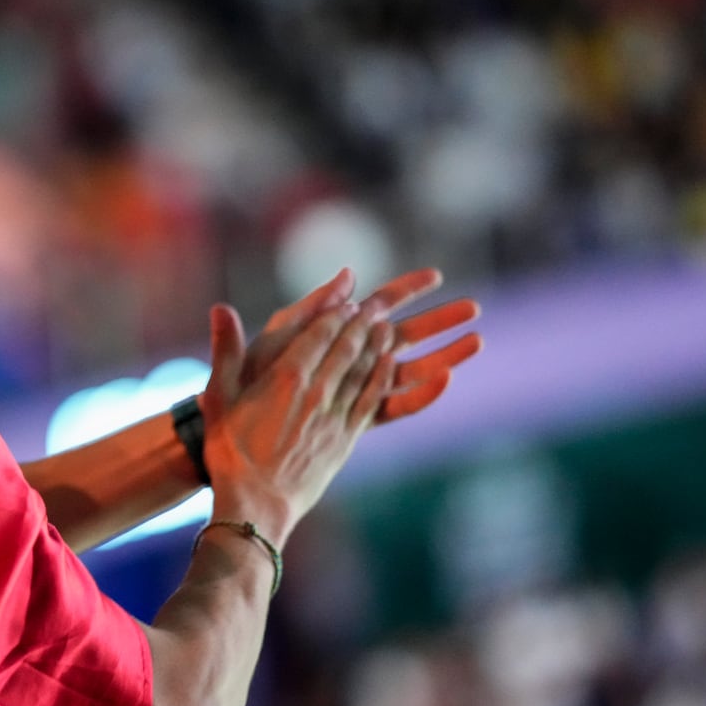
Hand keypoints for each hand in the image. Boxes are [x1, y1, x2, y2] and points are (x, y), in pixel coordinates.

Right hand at [198, 299, 395, 539]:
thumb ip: (224, 350)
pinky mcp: (346, 439)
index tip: (346, 300)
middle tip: (373, 306)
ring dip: (377, 345)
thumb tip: (220, 308)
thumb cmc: (230, 452)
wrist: (256, 504)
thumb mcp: (219, 398)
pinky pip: (370, 400)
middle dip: (362, 324)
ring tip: (387, 325)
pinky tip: (390, 364)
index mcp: (286, 378)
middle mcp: (317, 392)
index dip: (335, 315)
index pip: (318, 335)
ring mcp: (335, 416)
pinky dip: (382, 378)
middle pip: (347, 348)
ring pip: (364, 370)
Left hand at [234, 267, 481, 424]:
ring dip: (442, 356)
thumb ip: (312, 310)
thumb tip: (348, 275)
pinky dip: (422, 395)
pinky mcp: (354, 420)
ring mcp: (353, 391)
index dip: (406, 289)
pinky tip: (446, 381)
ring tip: (476, 341)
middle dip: (438, 320)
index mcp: (329, 336)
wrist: (229, 430)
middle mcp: (346, 362)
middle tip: (474, 307)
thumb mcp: (277, 338)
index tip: (436, 274)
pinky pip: (395, 405)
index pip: (376, 305)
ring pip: (408, 369)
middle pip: (403, 335)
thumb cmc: (247, 380)